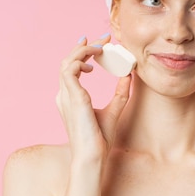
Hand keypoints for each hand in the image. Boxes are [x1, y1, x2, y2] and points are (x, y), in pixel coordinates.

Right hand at [55, 34, 131, 163]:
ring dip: (83, 51)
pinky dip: (82, 60)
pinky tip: (96, 61)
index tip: (99, 46)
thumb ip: (120, 92)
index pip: (73, 69)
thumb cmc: (100, 139)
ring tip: (101, 48)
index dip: (84, 54)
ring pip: (67, 62)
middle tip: (103, 40)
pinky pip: (70, 69)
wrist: (93, 155)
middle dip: (85, 47)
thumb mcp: (114, 109)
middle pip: (69, 61)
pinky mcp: (72, 96)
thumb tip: (128, 75)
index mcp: (71, 98)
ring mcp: (65, 95)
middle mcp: (65, 95)